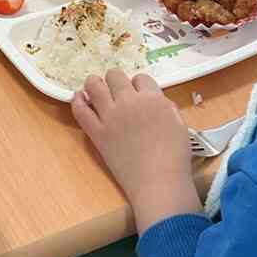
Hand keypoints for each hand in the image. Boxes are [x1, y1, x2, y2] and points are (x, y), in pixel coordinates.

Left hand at [72, 69, 201, 231]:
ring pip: (94, 85)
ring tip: (95, 89)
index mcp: (152, 98)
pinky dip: (77, 101)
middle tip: (116, 90)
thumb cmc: (174, 157)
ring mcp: (110, 116)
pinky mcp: (97, 132)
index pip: (140, 78)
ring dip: (94, 84)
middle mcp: (128, 102)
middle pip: (115, 75)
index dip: (139, 85)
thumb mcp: (179, 125)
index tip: (138, 93)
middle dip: (116, 80)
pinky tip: (79, 98)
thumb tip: (155, 102)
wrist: (158, 181)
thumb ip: (166, 108)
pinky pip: (81, 111)